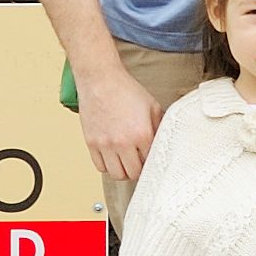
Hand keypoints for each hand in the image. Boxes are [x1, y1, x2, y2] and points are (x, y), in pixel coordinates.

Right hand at [74, 57, 160, 197]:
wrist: (101, 80)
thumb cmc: (126, 90)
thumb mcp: (152, 106)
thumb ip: (159, 126)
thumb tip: (164, 141)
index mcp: (142, 134)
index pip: (150, 162)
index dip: (152, 162)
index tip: (151, 159)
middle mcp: (123, 143)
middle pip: (133, 173)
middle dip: (138, 169)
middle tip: (139, 162)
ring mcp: (105, 144)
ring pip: (116, 174)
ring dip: (123, 170)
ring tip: (126, 161)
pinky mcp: (91, 143)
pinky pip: (99, 166)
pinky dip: (107, 165)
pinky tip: (112, 156)